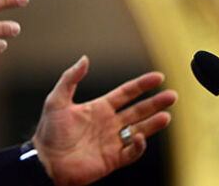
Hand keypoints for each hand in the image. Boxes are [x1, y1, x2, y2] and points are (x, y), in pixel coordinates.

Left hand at [33, 56, 177, 185]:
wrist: (46, 161)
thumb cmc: (49, 132)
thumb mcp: (56, 100)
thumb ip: (70, 79)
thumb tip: (84, 59)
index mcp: (98, 108)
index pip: (126, 93)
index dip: (141, 85)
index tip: (158, 77)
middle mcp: (109, 123)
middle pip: (138, 110)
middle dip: (155, 103)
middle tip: (172, 96)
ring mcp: (112, 141)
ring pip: (140, 130)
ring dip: (153, 124)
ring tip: (167, 116)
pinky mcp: (113, 159)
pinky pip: (132, 152)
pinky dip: (138, 146)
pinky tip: (140, 137)